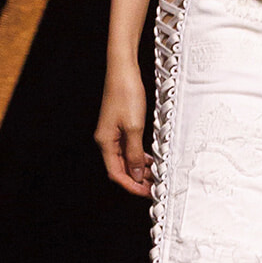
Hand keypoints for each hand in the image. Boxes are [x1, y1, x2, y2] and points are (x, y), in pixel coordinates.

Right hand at [95, 68, 152, 195]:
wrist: (123, 70)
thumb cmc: (126, 93)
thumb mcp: (134, 127)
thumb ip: (135, 153)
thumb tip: (136, 174)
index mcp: (105, 142)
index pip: (116, 173)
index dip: (131, 185)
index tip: (146, 192)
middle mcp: (106, 139)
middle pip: (120, 168)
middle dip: (137, 179)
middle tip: (154, 186)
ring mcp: (113, 133)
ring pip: (126, 159)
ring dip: (140, 169)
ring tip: (156, 175)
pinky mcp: (120, 126)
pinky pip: (129, 148)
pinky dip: (140, 156)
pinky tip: (151, 159)